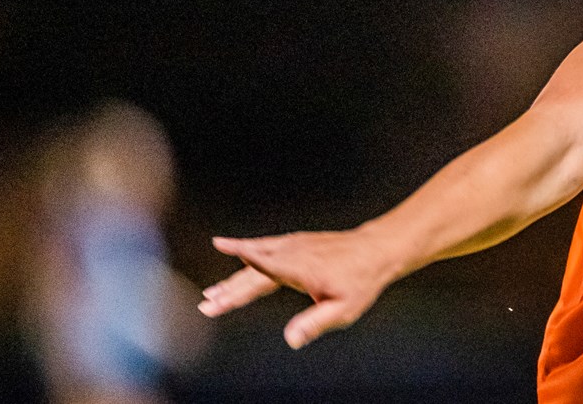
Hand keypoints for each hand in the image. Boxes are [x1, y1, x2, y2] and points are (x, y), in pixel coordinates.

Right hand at [198, 229, 398, 349]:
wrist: (376, 249)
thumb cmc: (361, 282)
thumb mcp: (343, 309)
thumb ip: (315, 323)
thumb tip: (291, 340)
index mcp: (300, 271)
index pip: (263, 275)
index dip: (239, 285)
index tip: (216, 293)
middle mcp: (292, 255)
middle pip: (253, 273)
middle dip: (228, 291)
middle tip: (206, 306)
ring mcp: (292, 246)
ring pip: (255, 260)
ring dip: (233, 277)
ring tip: (211, 293)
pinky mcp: (295, 242)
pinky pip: (264, 246)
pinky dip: (245, 249)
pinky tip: (234, 250)